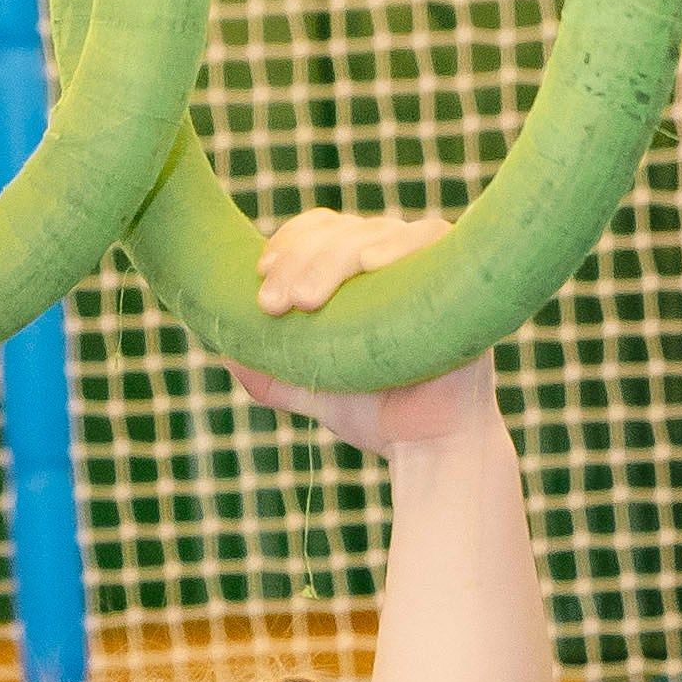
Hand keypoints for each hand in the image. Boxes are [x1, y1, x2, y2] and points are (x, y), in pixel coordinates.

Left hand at [237, 208, 493, 457]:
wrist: (429, 449)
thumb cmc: (377, 415)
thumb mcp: (314, 388)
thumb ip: (273, 373)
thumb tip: (226, 354)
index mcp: (358, 272)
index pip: (319, 231)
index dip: (288, 244)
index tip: (260, 276)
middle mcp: (390, 258)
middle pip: (338, 232)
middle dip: (298, 262)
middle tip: (272, 304)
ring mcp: (424, 261)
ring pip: (371, 234)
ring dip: (332, 260)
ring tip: (305, 300)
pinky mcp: (456, 273)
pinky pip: (427, 240)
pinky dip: (398, 248)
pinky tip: (370, 264)